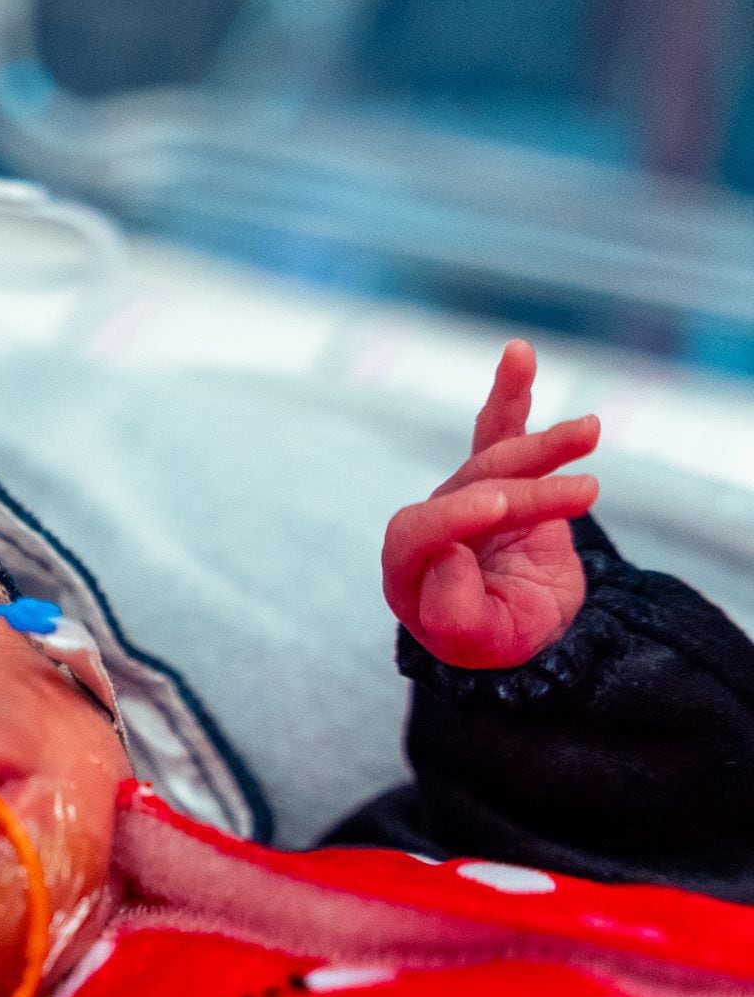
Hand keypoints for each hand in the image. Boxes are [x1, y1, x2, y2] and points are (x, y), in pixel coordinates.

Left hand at [382, 340, 601, 668]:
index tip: (500, 507)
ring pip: (493, 460)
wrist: (528, 624)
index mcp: (407, 570)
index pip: (417, 535)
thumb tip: (445, 559)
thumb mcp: (482, 643)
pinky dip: (509, 392)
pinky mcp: (495, 475)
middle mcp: (427, 526)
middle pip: (468, 494)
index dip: (453, 518)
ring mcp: (460, 496)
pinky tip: (519, 353)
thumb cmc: (500, 636)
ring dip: (543, 446)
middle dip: (527, 493)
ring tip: (589, 433)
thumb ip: (455, 615)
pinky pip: (496, 428)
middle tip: (583, 495)